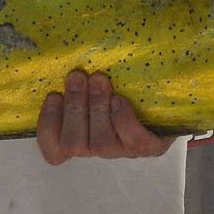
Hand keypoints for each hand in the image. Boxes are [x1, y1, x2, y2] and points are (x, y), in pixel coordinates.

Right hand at [36, 70, 171, 164]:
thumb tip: (62, 62)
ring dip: (97, 108)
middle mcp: (98, 148)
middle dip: (74, 108)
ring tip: (100, 80)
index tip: (53, 96)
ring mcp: (124, 150)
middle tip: (78, 76)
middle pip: (73, 144)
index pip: (53, 149)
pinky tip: (121, 100)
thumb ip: (75, 79)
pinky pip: (133, 141)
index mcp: (79, 136)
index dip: (48, 126)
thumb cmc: (121, 85)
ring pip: (100, 143)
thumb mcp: (92, 82)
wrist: (166, 95)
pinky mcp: (150, 147)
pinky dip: (123, 120)